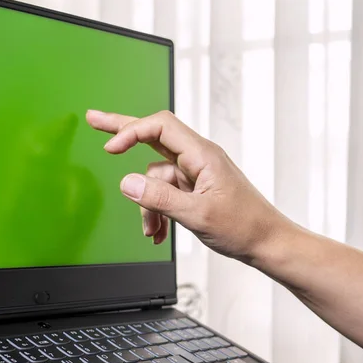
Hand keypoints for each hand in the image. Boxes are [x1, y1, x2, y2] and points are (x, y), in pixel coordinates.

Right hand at [86, 109, 290, 261]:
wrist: (268, 243)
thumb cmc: (245, 227)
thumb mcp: (198, 215)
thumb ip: (160, 198)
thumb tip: (127, 183)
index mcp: (202, 154)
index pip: (159, 127)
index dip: (131, 132)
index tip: (111, 149)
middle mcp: (196, 157)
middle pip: (152, 135)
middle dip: (122, 131)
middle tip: (95, 119)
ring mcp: (194, 172)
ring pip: (154, 178)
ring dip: (147, 205)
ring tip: (152, 230)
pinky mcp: (193, 187)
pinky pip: (163, 192)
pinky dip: (156, 211)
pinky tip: (158, 231)